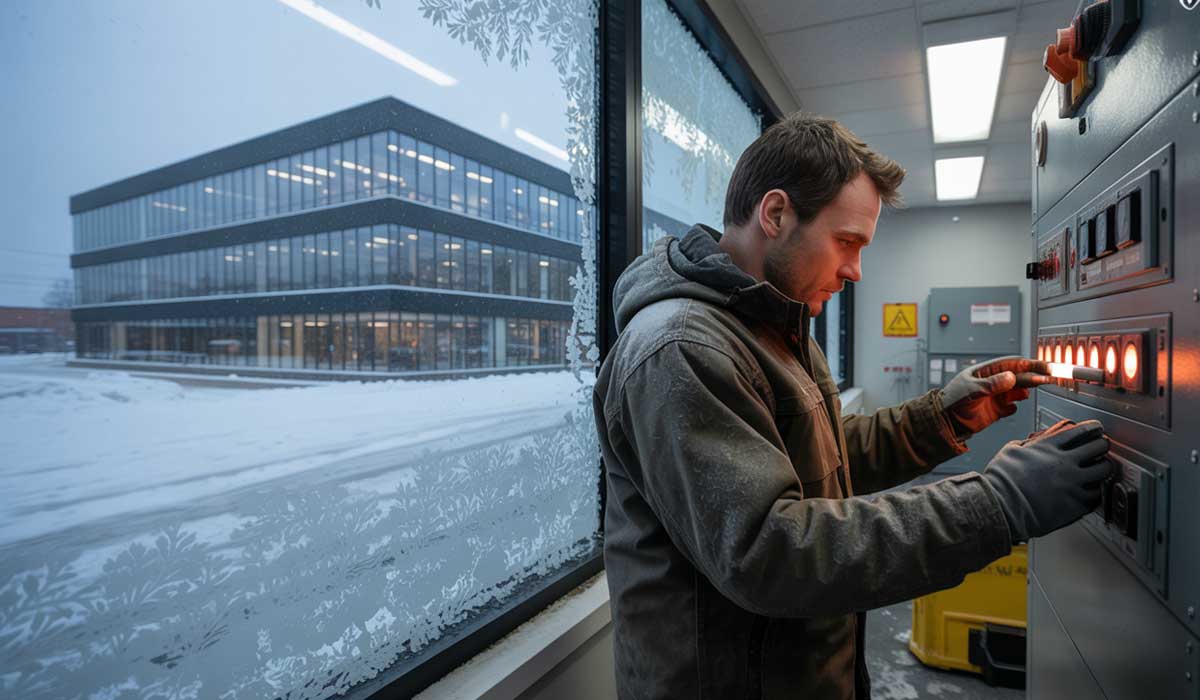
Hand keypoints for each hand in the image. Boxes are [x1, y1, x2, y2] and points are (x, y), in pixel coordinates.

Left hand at [940, 355, 1052, 437]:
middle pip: (1018, 376)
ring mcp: (995, 396)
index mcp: (986, 371)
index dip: (1028, 364)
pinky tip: (1011, 408)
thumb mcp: (972, 390)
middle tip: (1046, 378)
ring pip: (1016, 391)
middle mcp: (992, 382)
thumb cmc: (952, 401)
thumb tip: (1011, 377)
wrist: (944, 423)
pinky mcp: (995, 411)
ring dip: (1024, 391)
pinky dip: (1013, 407)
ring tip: (1027, 393)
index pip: (1011, 364)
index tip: (1043, 367)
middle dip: (1032, 377)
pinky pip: (1010, 407)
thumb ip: (992, 384)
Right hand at [981, 419, 1113, 543]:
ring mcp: (1073, 484)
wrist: (1001, 507)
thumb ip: (1028, 444)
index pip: (1082, 431)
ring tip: (1100, 469)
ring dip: (1104, 468)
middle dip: (1102, 445)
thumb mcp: (1010, 450)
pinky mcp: (1076, 505)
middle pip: (1099, 447)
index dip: (1093, 428)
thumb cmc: (1001, 481)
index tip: (1096, 429)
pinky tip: (1091, 491)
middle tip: (1101, 447)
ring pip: (1104, 471)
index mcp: (1049, 447)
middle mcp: (1065, 463)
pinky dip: (1096, 491)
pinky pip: (1097, 495)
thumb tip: (1033, 444)